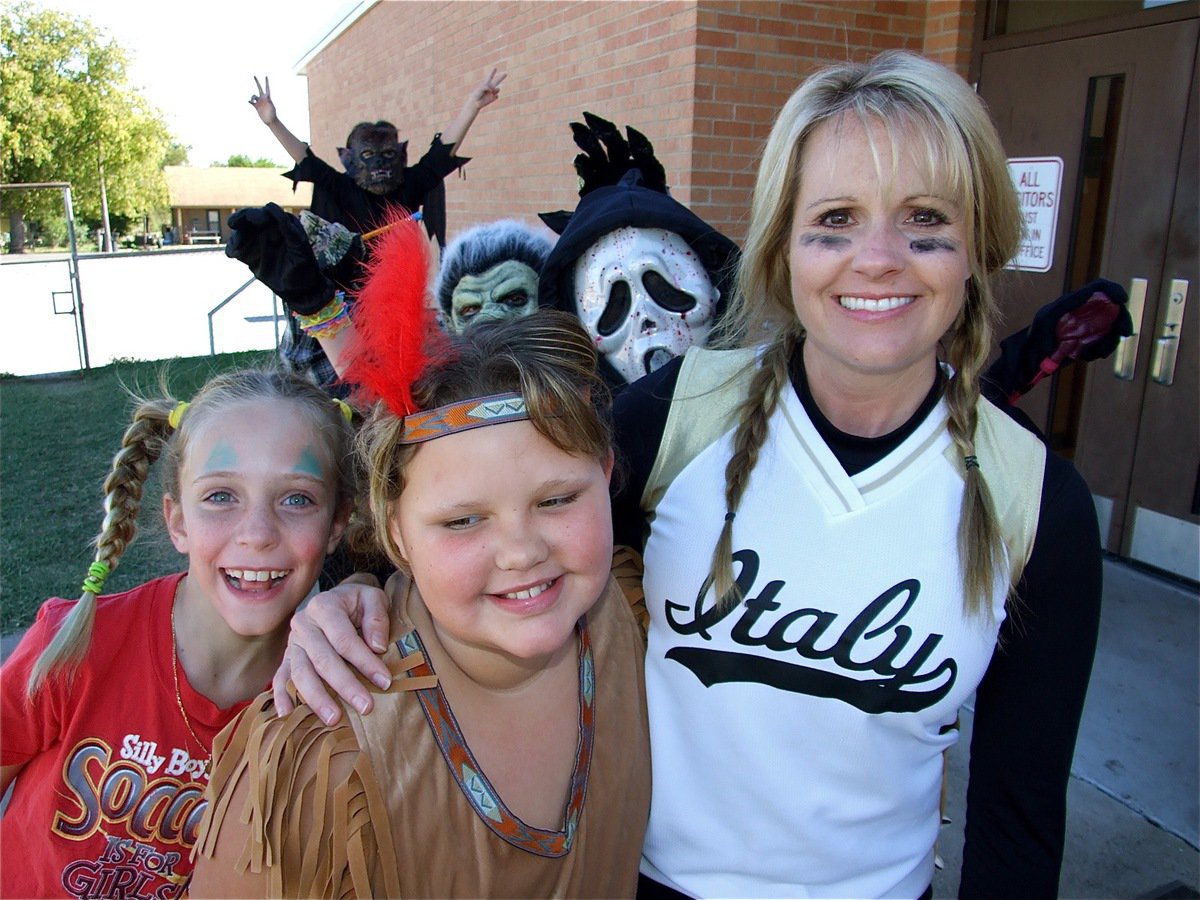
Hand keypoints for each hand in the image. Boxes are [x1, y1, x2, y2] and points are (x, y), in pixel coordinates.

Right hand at [225, 203, 334, 315]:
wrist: (301, 290)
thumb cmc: (304, 265)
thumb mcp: (297, 244)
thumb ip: (285, 226)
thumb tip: (269, 206)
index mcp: (281, 224)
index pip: (265, 213)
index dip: (258, 214)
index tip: (259, 221)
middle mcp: (267, 230)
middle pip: (248, 220)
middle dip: (240, 220)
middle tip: (234, 224)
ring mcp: (257, 242)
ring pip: (240, 234)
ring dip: (235, 237)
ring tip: (236, 248)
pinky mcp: (250, 256)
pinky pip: (236, 249)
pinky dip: (232, 249)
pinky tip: (233, 254)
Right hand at [249, 75, 276, 124]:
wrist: (270, 121)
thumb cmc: (272, 114)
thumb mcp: (271, 107)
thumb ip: (269, 101)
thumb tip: (267, 97)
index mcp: (267, 97)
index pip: (267, 88)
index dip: (266, 82)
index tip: (266, 76)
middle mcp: (263, 98)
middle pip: (259, 88)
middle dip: (257, 82)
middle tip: (254, 76)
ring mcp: (259, 102)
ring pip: (253, 95)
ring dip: (252, 97)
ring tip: (252, 101)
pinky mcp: (256, 106)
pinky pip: (251, 102)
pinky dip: (250, 101)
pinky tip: (249, 102)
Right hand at [271, 581, 392, 724]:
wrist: (337, 599)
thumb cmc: (358, 602)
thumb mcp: (373, 598)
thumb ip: (377, 618)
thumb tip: (377, 647)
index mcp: (324, 606)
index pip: (344, 639)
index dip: (365, 662)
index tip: (385, 681)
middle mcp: (303, 624)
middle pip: (323, 660)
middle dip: (345, 686)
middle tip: (366, 707)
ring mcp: (292, 642)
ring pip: (300, 673)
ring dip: (317, 698)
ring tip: (334, 719)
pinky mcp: (286, 658)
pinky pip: (280, 678)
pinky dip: (282, 696)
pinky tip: (288, 714)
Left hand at [470, 67, 506, 110]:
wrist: (475, 103)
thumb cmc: (476, 95)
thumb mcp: (480, 89)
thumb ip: (486, 88)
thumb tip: (493, 90)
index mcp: (486, 83)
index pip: (490, 77)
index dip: (492, 72)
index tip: (495, 68)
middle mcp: (490, 87)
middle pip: (497, 81)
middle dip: (501, 77)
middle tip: (506, 73)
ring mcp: (492, 92)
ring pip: (498, 89)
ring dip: (495, 90)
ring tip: (490, 93)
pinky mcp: (493, 98)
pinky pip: (497, 96)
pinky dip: (494, 97)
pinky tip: (490, 98)